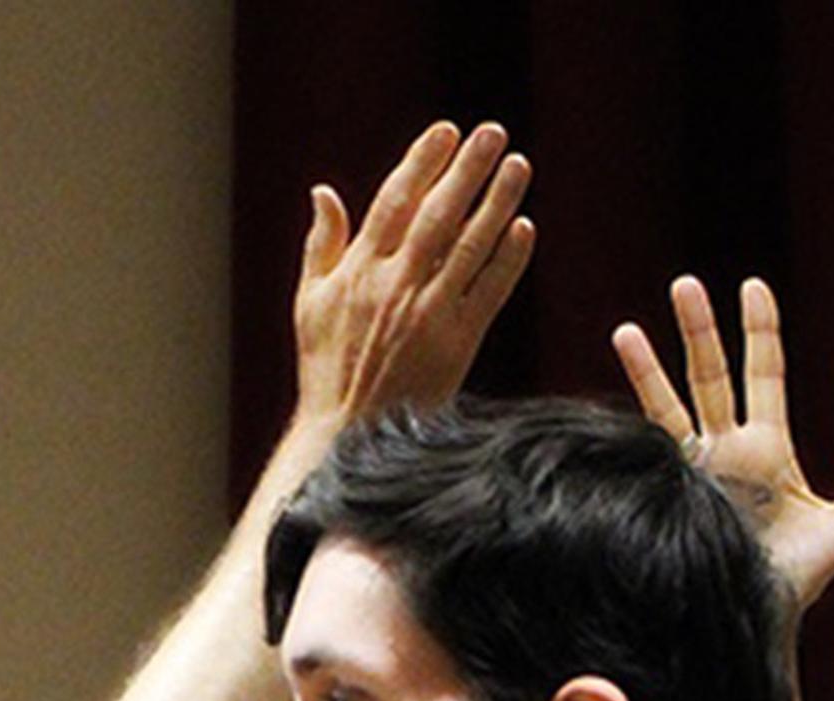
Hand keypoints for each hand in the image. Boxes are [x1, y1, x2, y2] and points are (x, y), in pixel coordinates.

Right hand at [289, 122, 535, 426]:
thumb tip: (322, 191)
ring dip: (497, 202)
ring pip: (470, 246)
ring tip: (518, 166)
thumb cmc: (326, 367)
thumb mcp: (310, 303)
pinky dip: (507, 259)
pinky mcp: (457, 344)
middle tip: (494, 133)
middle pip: (438, 214)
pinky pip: (489, 292)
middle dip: (467, 169)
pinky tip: (524, 228)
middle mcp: (394, 286)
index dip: (422, 162)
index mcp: (357, 271)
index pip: (394, 202)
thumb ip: (322, 244)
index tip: (446, 132)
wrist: (348, 436)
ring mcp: (428, 314)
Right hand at [612, 275, 833, 611]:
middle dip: (698, 331)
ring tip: (626, 330)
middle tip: (685, 284)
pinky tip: (611, 403)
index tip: (753, 287)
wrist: (751, 622)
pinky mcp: (667, 493)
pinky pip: (646, 448)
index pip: (764, 374)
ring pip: (669, 406)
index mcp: (769, 449)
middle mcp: (726, 452)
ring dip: (649, 368)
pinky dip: (629, 420)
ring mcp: (693, 471)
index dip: (760, 332)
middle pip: (711, 377)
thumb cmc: (796, 583)